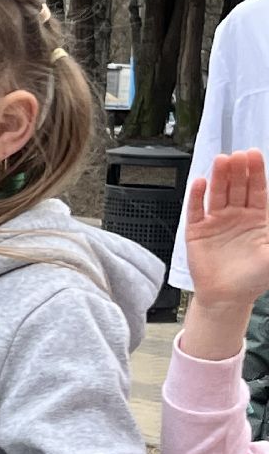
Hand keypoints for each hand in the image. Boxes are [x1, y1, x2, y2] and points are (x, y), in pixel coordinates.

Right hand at [185, 149, 268, 307]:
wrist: (227, 297)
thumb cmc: (253, 279)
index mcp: (257, 219)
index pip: (257, 190)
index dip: (256, 172)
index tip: (254, 155)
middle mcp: (236, 216)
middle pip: (237, 187)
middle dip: (238, 171)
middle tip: (238, 155)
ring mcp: (216, 222)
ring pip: (217, 194)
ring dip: (219, 177)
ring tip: (221, 161)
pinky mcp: (197, 231)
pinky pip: (196, 210)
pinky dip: (197, 196)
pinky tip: (200, 182)